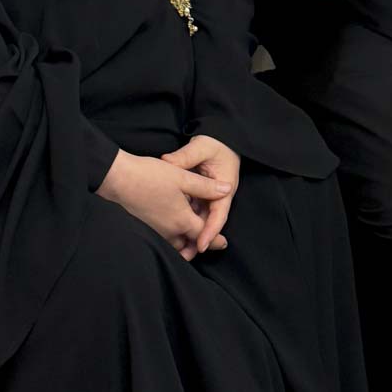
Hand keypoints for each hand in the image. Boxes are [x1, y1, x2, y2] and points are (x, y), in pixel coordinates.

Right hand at [97, 146, 232, 260]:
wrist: (116, 179)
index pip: (203, 236)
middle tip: (206, 241)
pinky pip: (161, 238)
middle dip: (197, 244)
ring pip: (173, 243)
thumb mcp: (183, 177)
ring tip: (188, 233)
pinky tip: (169, 222)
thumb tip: (226, 189)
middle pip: (188, 245)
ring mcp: (154, 231)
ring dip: (183, 242)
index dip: (215, 240)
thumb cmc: (150, 176)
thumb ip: (206, 187)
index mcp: (181, 220)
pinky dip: (170, 236)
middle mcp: (168, 231)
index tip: (223, 244)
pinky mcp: (143, 227)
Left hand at [160, 136, 240, 255]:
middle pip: (209, 222)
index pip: (218, 215)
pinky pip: (194, 210)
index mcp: (225, 186)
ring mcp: (209, 196)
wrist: (223, 137)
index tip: (200, 245)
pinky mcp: (200, 194)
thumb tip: (167, 162)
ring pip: (200, 218)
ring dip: (191, 232)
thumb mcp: (202, 147)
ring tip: (177, 248)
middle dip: (198, 239)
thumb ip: (185, 157)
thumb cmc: (216, 142)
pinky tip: (172, 228)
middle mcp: (219, 195)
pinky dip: (186, 219)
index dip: (209, 232)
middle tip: (185, 255)